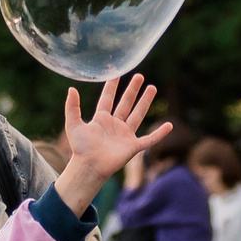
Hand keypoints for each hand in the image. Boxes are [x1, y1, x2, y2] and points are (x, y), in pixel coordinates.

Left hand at [53, 76, 171, 206]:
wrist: (89, 167)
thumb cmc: (80, 149)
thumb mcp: (73, 125)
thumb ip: (72, 107)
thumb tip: (71, 88)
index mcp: (101, 119)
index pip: (108, 98)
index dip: (112, 86)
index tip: (117, 72)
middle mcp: (115, 124)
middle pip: (125, 103)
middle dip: (132, 90)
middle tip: (139, 76)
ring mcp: (125, 135)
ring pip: (138, 114)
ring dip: (145, 101)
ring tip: (152, 87)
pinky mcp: (133, 147)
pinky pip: (150, 139)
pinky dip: (160, 133)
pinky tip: (169, 125)